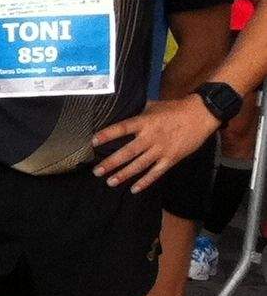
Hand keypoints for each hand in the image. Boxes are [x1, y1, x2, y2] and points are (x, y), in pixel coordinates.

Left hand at [92, 95, 219, 191]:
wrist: (201, 114)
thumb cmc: (175, 109)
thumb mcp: (153, 106)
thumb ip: (138, 114)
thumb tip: (123, 114)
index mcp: (145, 122)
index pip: (122, 128)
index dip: (107, 134)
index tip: (93, 141)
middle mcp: (151, 137)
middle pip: (128, 152)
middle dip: (111, 163)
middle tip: (97, 171)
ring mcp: (161, 149)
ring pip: (140, 165)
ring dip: (124, 174)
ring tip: (110, 182)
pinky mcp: (171, 158)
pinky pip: (156, 172)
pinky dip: (145, 181)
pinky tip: (134, 189)